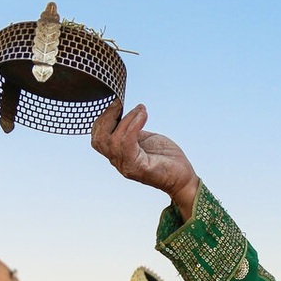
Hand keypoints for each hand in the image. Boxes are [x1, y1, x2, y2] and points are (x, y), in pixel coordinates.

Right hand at [91, 101, 199, 218]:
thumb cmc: (166, 158)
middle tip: (120, 104)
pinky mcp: (137, 167)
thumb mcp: (144, 139)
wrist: (182, 177)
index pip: (98, 138)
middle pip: (99, 140)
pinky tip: (143, 116)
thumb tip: (123, 113)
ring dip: (127, 119)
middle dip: (107, 117)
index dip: (103, 118)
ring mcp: (127, 166)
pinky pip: (128, 143)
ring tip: (141, 110)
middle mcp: (118, 162)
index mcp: (118, 154)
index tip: (117, 103)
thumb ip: (131, 130)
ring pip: (113, 140)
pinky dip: (134, 125)